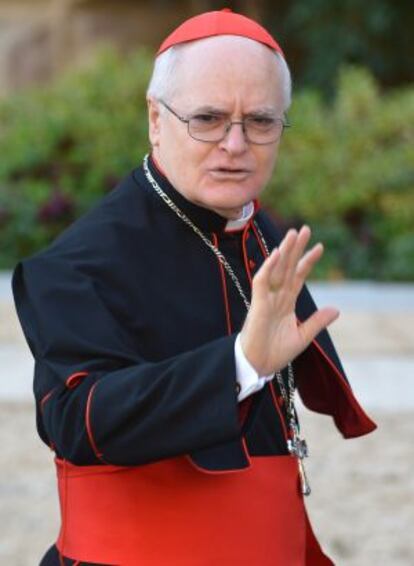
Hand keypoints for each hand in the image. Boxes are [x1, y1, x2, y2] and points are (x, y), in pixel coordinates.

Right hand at [240, 225, 338, 375]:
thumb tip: (336, 309)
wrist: (258, 366)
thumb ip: (316, 322)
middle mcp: (276, 297)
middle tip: (305, 229)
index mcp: (286, 303)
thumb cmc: (275, 353)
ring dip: (284, 251)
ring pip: (276, 269)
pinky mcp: (257, 305)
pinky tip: (276, 254)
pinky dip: (268, 268)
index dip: (308, 261)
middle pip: (287, 267)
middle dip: (296, 248)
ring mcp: (266, 299)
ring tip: (293, 233)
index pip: (298, 276)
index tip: (320, 247)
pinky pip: (262, 282)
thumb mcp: (302, 337)